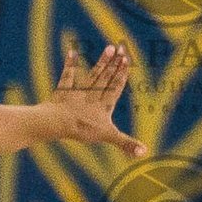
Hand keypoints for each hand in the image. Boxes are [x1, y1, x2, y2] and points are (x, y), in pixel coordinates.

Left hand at [52, 40, 146, 158]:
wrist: (58, 122)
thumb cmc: (82, 129)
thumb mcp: (108, 136)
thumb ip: (126, 144)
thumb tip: (144, 152)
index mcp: (104, 105)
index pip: (115, 87)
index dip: (121, 74)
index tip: (126, 60)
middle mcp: (93, 95)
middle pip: (106, 77)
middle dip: (114, 63)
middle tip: (121, 48)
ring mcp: (78, 92)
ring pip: (92, 74)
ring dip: (101, 62)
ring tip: (109, 48)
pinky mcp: (63, 91)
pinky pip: (68, 76)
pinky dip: (70, 64)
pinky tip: (72, 52)